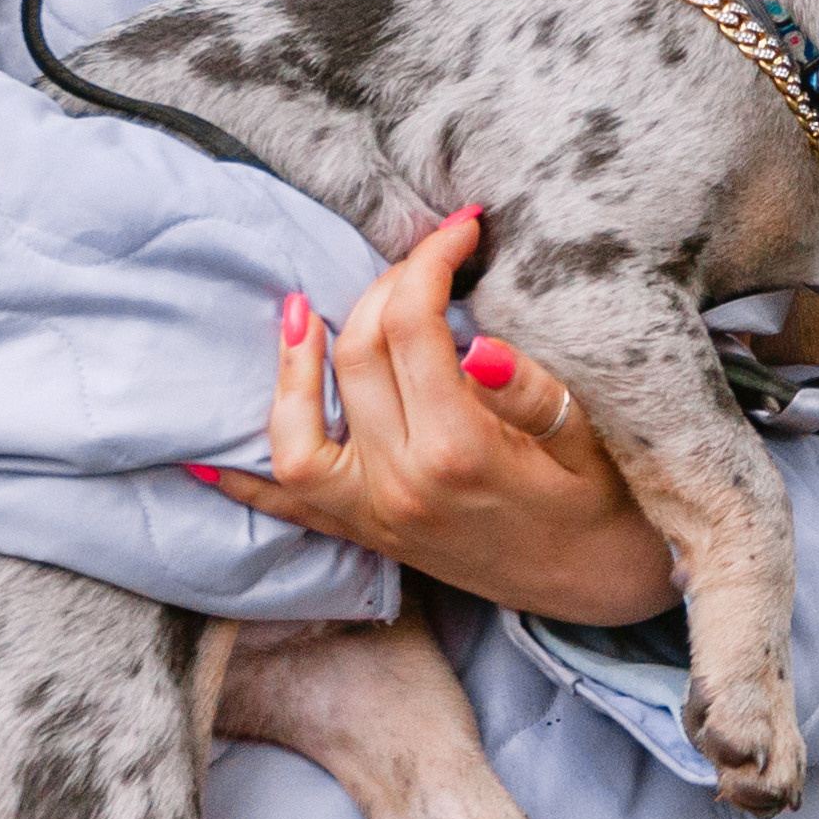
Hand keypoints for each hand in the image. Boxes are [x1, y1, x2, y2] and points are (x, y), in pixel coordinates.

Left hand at [188, 210, 677, 623]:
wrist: (606, 590)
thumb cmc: (610, 507)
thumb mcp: (598, 445)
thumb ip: (539, 397)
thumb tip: (484, 347)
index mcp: (462, 453)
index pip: (415, 329)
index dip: (432, 261)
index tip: (462, 228)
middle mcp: (402, 487)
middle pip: (358, 357)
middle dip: (387, 286)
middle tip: (427, 256)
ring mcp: (376, 518)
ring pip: (298, 434)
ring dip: (291, 368)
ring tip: (299, 311)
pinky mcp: (368, 537)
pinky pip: (289, 510)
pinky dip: (243, 481)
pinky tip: (207, 454)